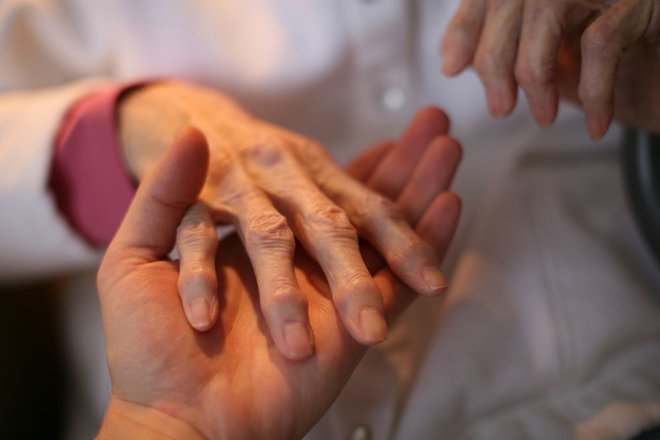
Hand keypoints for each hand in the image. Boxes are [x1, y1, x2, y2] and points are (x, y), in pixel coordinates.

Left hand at [97, 110, 460, 438]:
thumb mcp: (134, 258)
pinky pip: (397, 278)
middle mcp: (302, 265)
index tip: (375, 130)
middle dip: (401, 163)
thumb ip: (164, 196)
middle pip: (361, 202)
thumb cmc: (145, 346)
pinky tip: (450, 200)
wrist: (170, 417)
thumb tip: (190, 131)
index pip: (312, 189)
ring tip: (448, 146)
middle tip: (434, 122)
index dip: (348, 159)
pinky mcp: (351, 326)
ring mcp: (331, 294)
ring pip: (387, 230)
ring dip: (421, 186)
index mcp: (258, 243)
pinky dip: (427, 240)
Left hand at [442, 0, 659, 138]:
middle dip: (495, 59)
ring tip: (542, 118)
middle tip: (501, 109)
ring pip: (547, 7)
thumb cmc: (613, 53)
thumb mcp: (548, 51)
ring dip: (534, 73)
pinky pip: (602, 41)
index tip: (451, 66)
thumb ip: (507, 46)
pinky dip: (593, 90)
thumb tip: (453, 57)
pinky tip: (595, 125)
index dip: (466, 25)